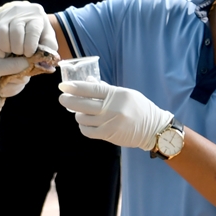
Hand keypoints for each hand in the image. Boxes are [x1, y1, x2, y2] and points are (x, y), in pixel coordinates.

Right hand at [0, 1, 56, 56]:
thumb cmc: (38, 33)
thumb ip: (49, 49)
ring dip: (5, 47)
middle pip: (16, 32)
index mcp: (37, 15)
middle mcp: (20, 11)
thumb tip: (46, 61)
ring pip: (1, 32)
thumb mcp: (47, 38)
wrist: (25, 19)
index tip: (29, 54)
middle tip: (20, 54)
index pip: (32, 31)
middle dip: (18, 48)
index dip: (30, 46)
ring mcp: (6, 14)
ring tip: (10, 54)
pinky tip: (1, 54)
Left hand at [0, 46, 34, 96]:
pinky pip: (17, 88)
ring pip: (23, 81)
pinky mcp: (10, 80)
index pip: (28, 53)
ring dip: (10, 86)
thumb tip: (30, 63)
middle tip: (2, 78)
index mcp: (10, 47)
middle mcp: (14, 57)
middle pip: (28, 70)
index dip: (26, 63)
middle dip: (16, 78)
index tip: (15, 71)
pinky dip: (8, 91)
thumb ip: (12, 65)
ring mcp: (13, 69)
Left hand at [58, 80, 172, 149]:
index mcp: (116, 95)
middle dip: (68, 100)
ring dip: (77, 114)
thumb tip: (87, 81)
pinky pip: (88, 131)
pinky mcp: (108, 135)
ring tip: (79, 111)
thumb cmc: (139, 107)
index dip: (75, 87)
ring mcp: (109, 123)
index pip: (91, 89)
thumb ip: (106, 89)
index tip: (63, 86)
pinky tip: (84, 122)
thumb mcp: (125, 93)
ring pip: (83, 118)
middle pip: (83, 104)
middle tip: (62, 98)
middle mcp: (112, 108)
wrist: (152, 128)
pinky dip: (83, 126)